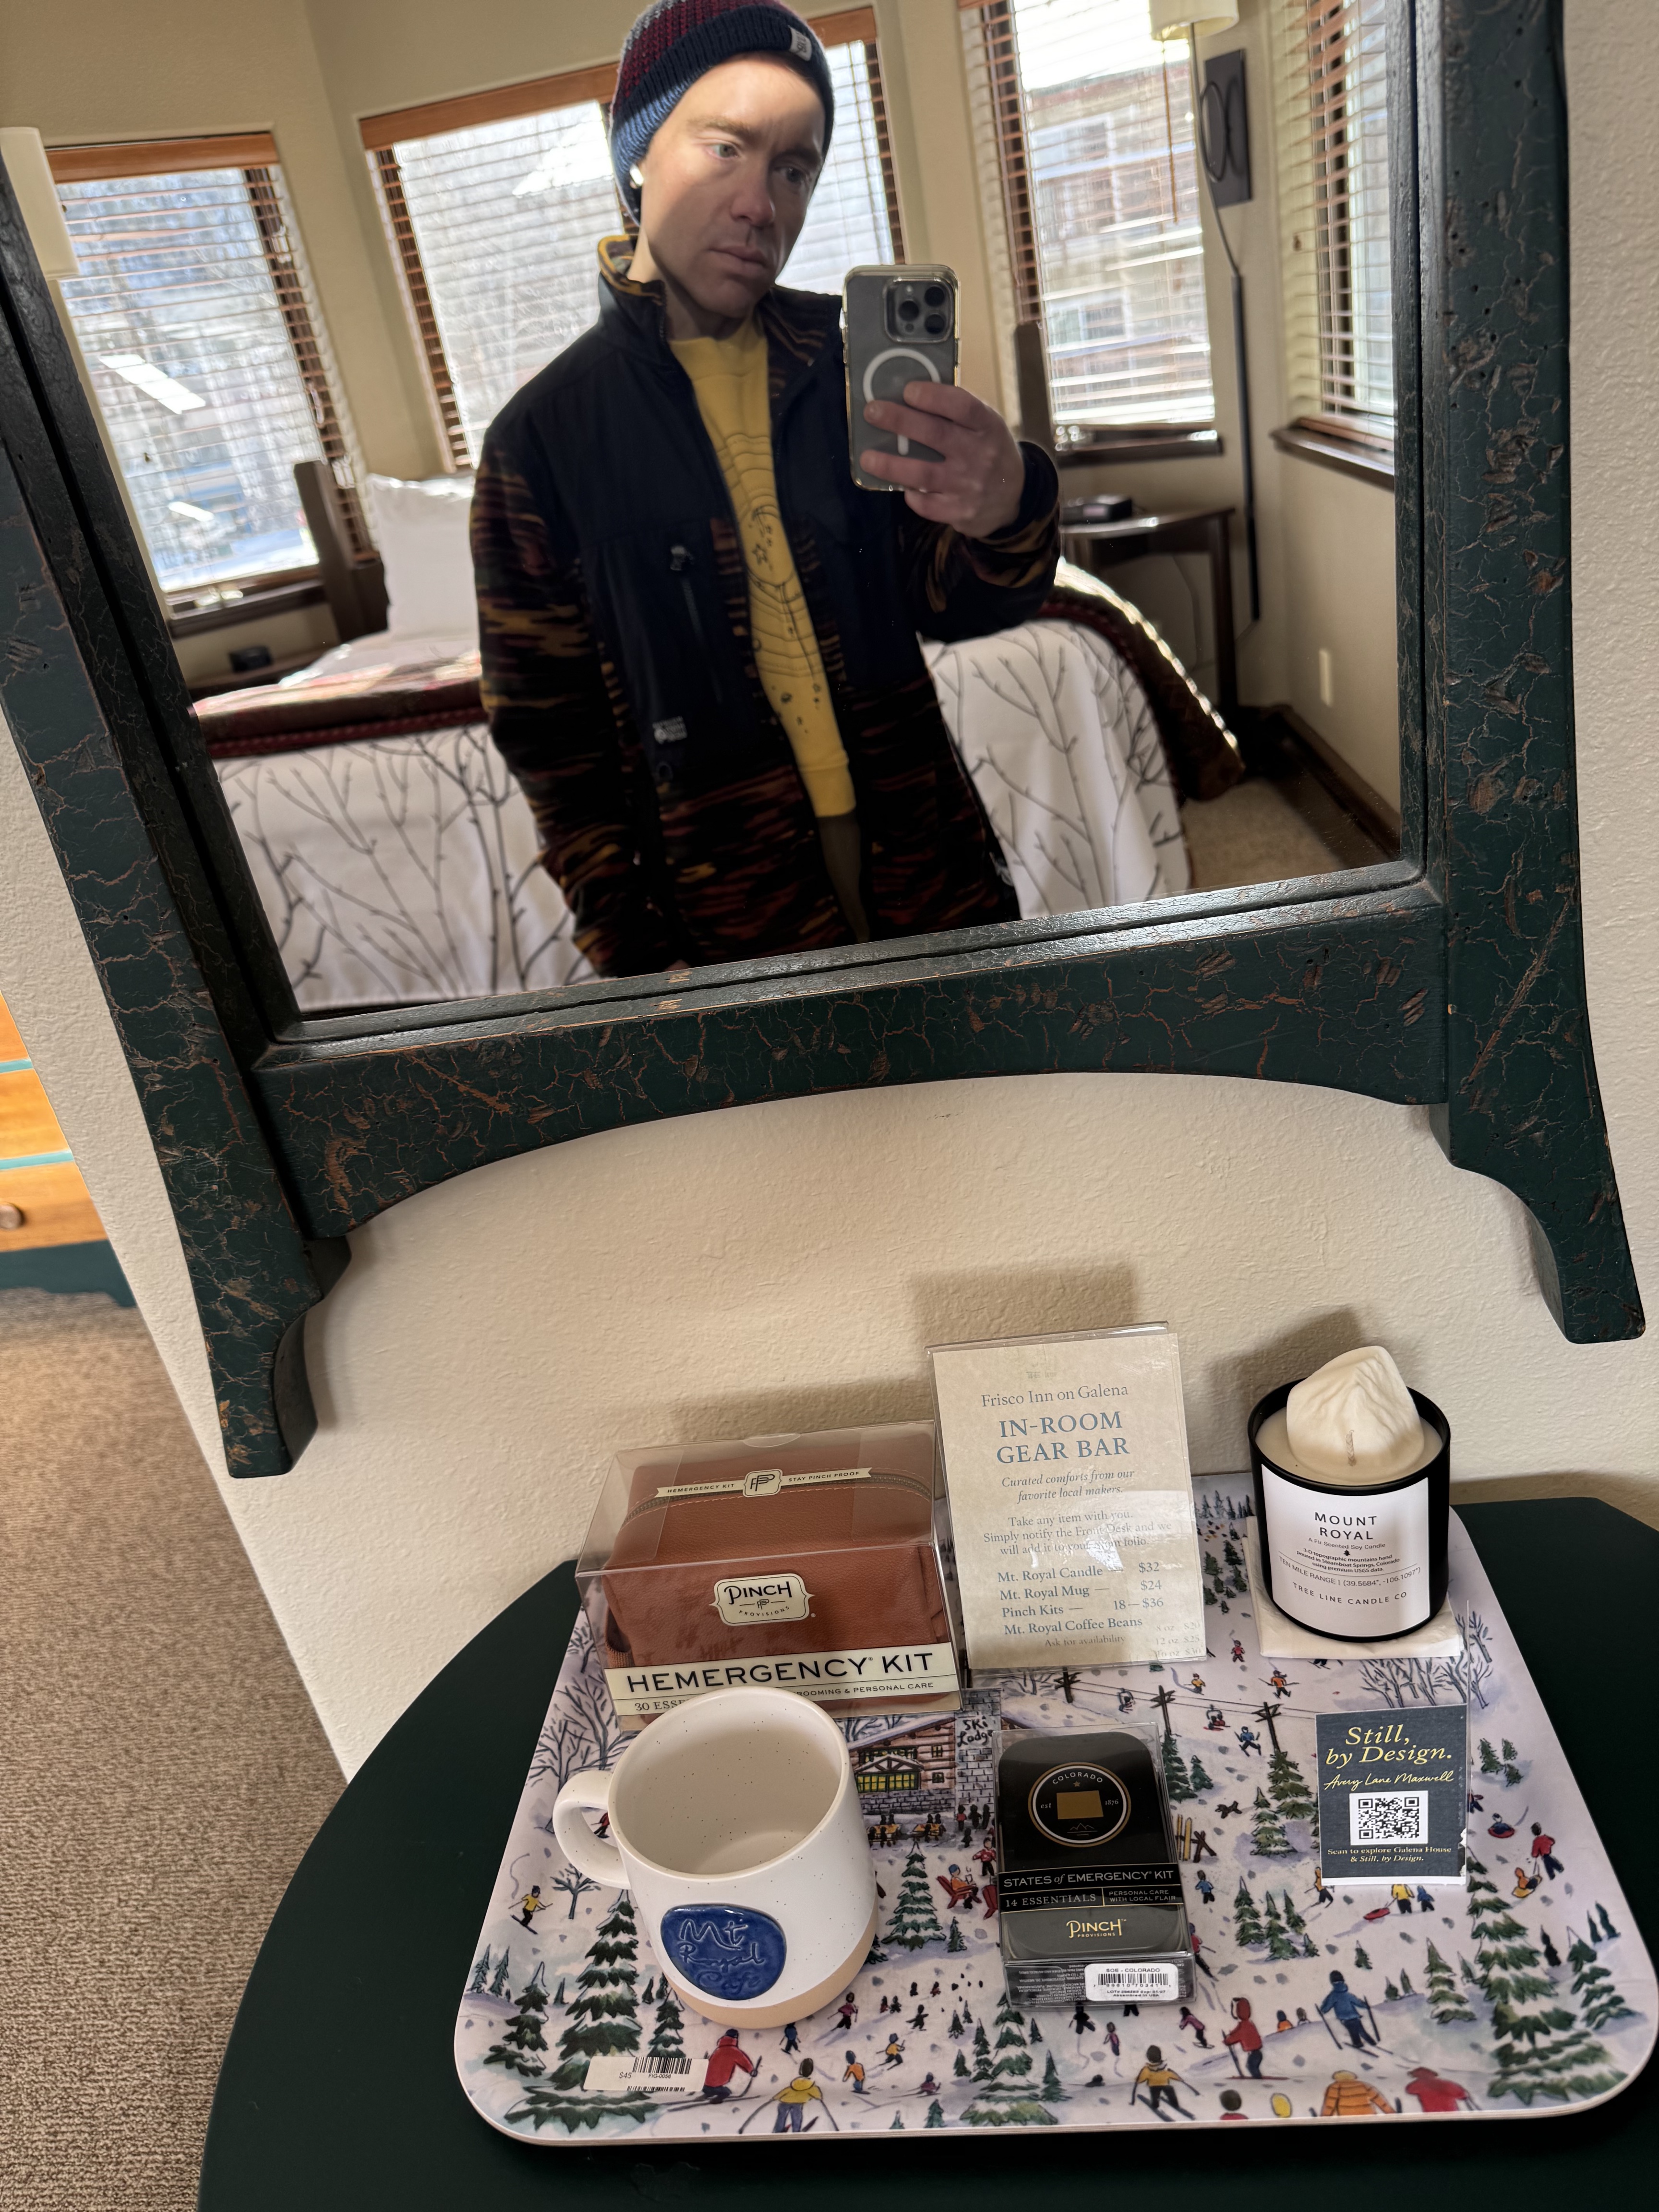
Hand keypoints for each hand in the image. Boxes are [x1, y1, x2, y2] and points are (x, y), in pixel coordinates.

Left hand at [860, 381, 1024, 537]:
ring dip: (891, 465)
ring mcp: (969, 486)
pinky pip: (926, 504)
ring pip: (923, 474)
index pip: (962, 406)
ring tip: (867, 458)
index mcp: (988, 426)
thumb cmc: (989, 450)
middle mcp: (979, 455)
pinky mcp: (960, 512)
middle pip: (935, 435)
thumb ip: (957, 412)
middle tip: (872, 412)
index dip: (934, 397)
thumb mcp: (986, 425)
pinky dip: (911, 495)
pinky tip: (902, 486)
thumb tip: (910, 395)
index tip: (908, 390)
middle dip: (900, 421)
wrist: (1015, 497)